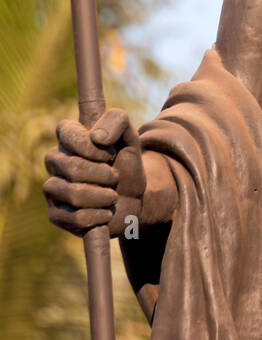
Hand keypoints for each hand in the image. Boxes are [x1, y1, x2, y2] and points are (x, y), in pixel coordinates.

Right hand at [43, 108, 145, 238]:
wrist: (132, 199)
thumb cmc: (126, 164)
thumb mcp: (130, 137)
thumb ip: (117, 121)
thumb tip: (97, 137)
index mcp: (67, 136)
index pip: (67, 132)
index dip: (93, 146)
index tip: (110, 153)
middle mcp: (54, 160)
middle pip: (72, 167)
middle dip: (104, 174)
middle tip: (115, 176)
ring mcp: (51, 188)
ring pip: (74, 194)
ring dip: (104, 196)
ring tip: (112, 195)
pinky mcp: (55, 215)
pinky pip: (76, 217)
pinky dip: (100, 215)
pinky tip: (106, 213)